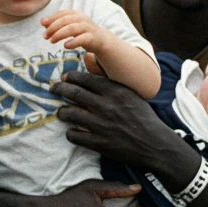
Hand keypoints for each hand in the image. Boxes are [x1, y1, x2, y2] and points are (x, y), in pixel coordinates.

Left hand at [41, 9, 112, 53]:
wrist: (100, 40)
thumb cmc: (81, 32)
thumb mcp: (69, 26)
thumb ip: (56, 23)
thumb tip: (42, 22)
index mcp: (75, 14)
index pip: (61, 13)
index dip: (51, 19)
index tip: (42, 25)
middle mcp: (81, 19)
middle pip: (64, 20)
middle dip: (53, 28)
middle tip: (45, 36)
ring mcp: (87, 28)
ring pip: (71, 29)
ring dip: (59, 34)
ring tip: (51, 41)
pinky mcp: (91, 38)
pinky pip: (81, 39)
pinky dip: (72, 42)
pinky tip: (65, 46)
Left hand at [51, 70, 171, 164]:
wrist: (154, 144)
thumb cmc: (142, 117)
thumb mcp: (129, 94)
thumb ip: (109, 81)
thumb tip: (89, 62)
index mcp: (114, 91)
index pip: (84, 79)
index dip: (70, 77)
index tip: (64, 78)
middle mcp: (105, 106)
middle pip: (72, 92)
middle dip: (58, 89)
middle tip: (53, 89)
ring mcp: (100, 125)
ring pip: (69, 114)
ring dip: (61, 112)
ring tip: (61, 112)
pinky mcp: (98, 143)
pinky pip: (74, 135)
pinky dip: (70, 133)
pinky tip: (73, 131)